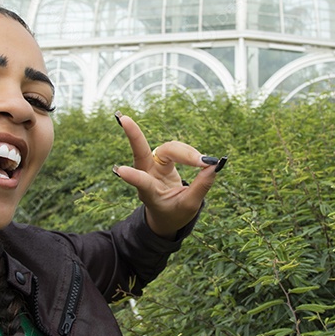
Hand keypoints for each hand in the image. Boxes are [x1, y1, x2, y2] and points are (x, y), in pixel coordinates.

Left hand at [113, 112, 224, 238]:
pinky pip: (176, 148)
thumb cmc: (174, 213)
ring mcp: (153, 165)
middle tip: (124, 119)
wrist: (167, 216)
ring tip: (204, 163)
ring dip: (187, 153)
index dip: (133, 176)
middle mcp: (147, 175)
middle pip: (142, 153)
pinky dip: (189, 153)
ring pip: (168, 149)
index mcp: (149, 193)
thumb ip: (201, 186)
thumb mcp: (189, 205)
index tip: (121, 171)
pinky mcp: (162, 159)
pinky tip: (200, 160)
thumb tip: (213, 166)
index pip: (141, 183)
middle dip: (134, 136)